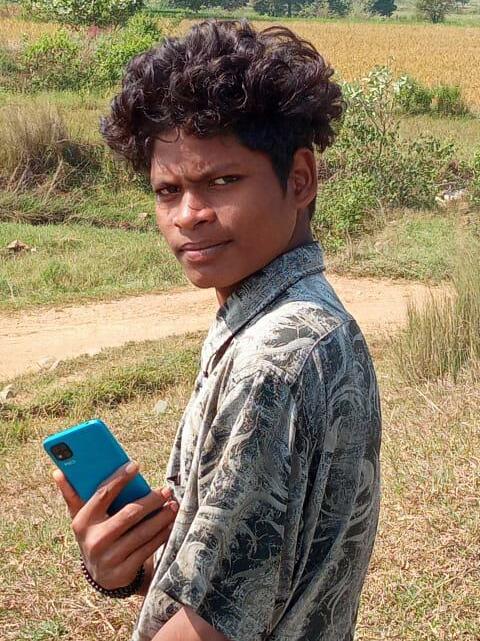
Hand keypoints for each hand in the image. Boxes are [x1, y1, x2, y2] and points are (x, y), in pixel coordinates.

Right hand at [52, 461, 178, 589]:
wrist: (102, 575)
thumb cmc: (96, 534)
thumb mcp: (83, 518)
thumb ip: (73, 495)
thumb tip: (57, 472)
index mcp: (82, 522)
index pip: (103, 494)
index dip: (120, 478)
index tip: (136, 465)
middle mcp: (94, 540)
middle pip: (130, 513)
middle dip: (151, 500)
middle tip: (166, 489)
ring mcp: (109, 557)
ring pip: (143, 531)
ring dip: (162, 516)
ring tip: (173, 504)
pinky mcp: (124, 571)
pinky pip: (148, 548)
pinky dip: (162, 533)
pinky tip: (170, 523)